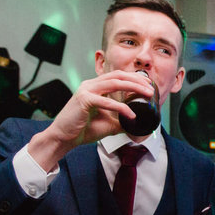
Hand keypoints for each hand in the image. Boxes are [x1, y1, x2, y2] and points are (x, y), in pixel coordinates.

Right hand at [25, 70, 153, 169]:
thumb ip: (121, 120)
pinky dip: (120, 108)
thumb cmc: (82, 129)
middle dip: (137, 80)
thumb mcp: (107, 123)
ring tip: (146, 94)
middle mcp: (90, 85)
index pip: (118, 76)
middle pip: (118, 76)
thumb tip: (137, 123)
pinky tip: (131, 114)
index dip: (134, 78)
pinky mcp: (84, 100)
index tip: (148, 86)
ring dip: (133, 87)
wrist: (63, 138)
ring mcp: (86, 90)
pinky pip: (106, 101)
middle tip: (151, 89)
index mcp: (95, 87)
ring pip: (114, 83)